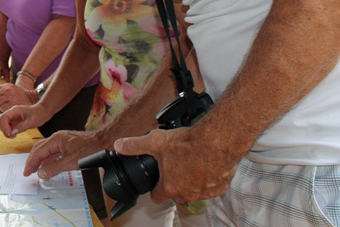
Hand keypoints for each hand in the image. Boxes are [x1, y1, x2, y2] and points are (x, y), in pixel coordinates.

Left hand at [0, 83, 36, 112]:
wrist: (33, 98)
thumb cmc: (22, 96)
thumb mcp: (13, 89)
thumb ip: (3, 92)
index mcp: (6, 86)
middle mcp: (7, 90)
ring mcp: (10, 96)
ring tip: (1, 111)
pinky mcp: (12, 103)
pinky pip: (1, 108)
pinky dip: (2, 111)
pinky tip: (6, 112)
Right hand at [0, 103, 50, 137]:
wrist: (43, 112)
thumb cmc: (39, 114)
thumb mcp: (32, 122)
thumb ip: (21, 127)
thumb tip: (12, 133)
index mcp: (15, 110)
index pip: (3, 117)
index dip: (4, 126)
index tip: (10, 134)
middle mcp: (12, 113)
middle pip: (0, 121)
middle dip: (4, 129)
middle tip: (12, 136)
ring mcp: (12, 117)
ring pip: (2, 124)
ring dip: (6, 131)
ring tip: (14, 136)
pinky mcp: (14, 121)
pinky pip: (7, 127)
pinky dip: (8, 132)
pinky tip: (14, 135)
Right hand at [24, 129, 105, 178]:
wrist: (103, 142)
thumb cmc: (89, 150)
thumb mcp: (70, 162)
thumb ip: (54, 168)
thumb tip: (41, 173)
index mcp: (55, 139)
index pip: (38, 152)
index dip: (31, 163)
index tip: (26, 172)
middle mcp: (57, 138)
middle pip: (39, 149)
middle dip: (33, 160)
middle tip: (28, 171)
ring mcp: (62, 140)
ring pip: (46, 150)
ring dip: (40, 159)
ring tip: (35, 169)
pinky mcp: (67, 144)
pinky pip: (53, 151)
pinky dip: (48, 158)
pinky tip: (48, 165)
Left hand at [114, 126, 236, 202]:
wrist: (217, 141)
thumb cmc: (188, 143)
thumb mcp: (155, 141)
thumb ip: (135, 145)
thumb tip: (119, 145)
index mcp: (170, 186)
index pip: (157, 197)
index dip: (155, 190)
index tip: (156, 183)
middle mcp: (187, 193)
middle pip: (176, 193)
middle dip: (174, 182)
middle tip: (174, 166)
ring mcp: (204, 192)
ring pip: (194, 190)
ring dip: (192, 180)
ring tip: (190, 162)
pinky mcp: (220, 187)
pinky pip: (212, 186)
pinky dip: (208, 178)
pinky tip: (206, 164)